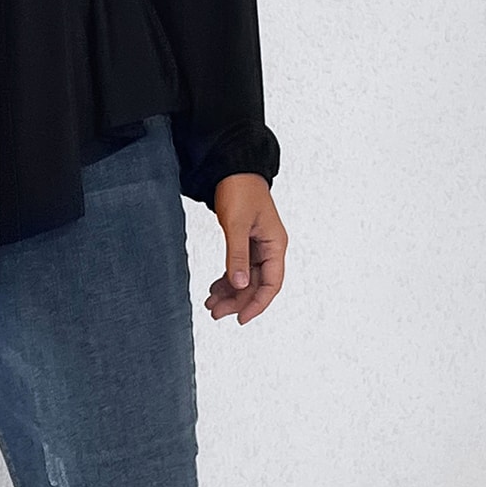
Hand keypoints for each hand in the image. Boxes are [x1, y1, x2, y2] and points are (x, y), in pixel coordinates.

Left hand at [203, 173, 286, 324]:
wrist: (232, 168)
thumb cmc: (239, 190)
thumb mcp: (236, 224)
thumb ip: (237, 255)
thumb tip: (239, 284)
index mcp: (275, 244)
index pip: (272, 283)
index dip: (258, 304)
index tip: (241, 318)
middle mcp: (270, 248)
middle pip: (257, 285)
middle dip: (237, 301)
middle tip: (215, 313)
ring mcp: (258, 246)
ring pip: (246, 279)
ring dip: (230, 293)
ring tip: (210, 305)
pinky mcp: (245, 243)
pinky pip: (239, 269)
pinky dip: (227, 280)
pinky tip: (213, 289)